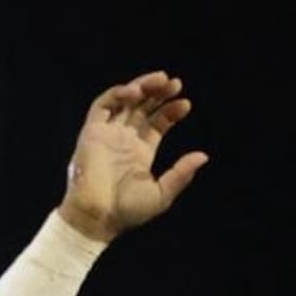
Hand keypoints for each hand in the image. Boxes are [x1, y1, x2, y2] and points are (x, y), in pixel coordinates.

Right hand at [57, 72, 208, 242]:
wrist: (97, 216)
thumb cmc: (128, 211)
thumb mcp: (162, 194)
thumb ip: (181, 173)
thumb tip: (203, 156)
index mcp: (140, 153)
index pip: (157, 123)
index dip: (171, 111)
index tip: (186, 104)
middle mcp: (124, 140)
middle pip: (143, 108)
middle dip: (159, 93)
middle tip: (176, 83)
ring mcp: (108, 134)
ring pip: (125, 101)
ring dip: (143, 86)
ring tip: (162, 79)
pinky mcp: (92, 131)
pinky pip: (103, 105)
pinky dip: (119, 93)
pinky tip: (136, 92)